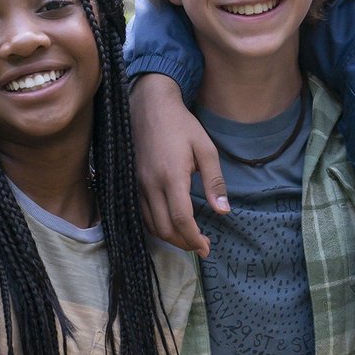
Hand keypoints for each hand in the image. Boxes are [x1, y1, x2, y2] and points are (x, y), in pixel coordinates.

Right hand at [131, 74, 227, 256]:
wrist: (148, 105)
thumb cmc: (181, 125)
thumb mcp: (206, 149)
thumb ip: (214, 182)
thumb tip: (223, 210)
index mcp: (171, 177)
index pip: (180, 218)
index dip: (193, 238)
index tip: (206, 248)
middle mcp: (150, 185)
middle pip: (164, 227)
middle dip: (183, 242)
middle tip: (201, 245)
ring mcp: (137, 184)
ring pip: (151, 224)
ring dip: (170, 237)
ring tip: (188, 238)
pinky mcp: (131, 182)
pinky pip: (141, 213)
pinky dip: (156, 225)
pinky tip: (170, 224)